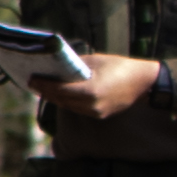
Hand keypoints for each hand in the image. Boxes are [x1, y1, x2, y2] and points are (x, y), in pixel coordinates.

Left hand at [42, 51, 162, 128]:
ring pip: (68, 106)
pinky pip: (78, 109)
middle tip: (34, 82)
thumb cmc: (121, 67)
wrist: (145, 84)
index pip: (59, 89)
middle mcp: (92, 106)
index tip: (31, 79)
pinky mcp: (101, 116)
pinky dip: (68, 102)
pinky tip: (61, 94)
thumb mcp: (96, 61)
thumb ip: (76, 65)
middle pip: (61, 100)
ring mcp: (96, 113)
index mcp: (90, 91)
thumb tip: (58, 66)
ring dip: (55, 98)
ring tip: (44, 88)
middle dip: (46, 91)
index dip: (43, 85)